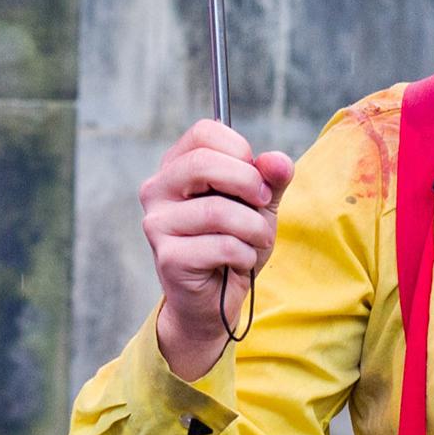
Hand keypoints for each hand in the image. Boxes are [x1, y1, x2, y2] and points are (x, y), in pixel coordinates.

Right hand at [139, 120, 295, 380]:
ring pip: (217, 210)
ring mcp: (157, 224)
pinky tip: (239, 263)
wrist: (215, 301)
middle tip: (263, 205)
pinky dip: (245, 254)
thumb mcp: (259, 206)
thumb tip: (276, 160)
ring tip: (256, 241)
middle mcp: (157, 190)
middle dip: (248, 183)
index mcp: (176, 167)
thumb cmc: (232, 244)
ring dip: (254, 228)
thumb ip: (271, 179)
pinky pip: (222, 246)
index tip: (257, 177)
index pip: (204, 132)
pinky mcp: (168, 257)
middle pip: (203, 163)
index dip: (240, 150)